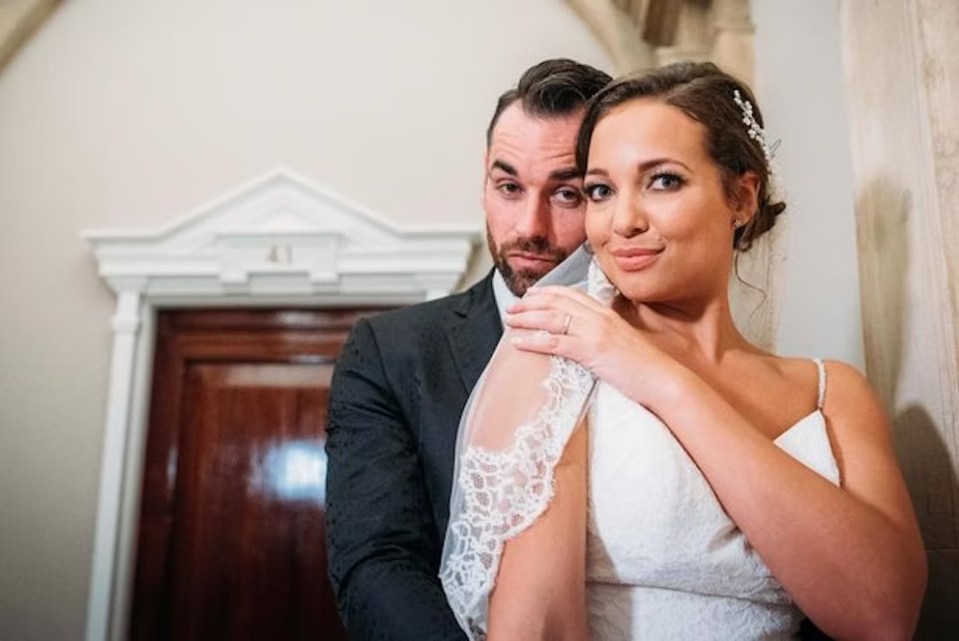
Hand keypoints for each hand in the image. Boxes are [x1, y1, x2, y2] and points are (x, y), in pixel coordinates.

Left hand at [505, 286, 685, 405]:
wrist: (662, 380)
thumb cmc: (644, 367)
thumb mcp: (623, 341)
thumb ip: (606, 333)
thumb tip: (590, 336)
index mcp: (607, 313)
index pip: (571, 294)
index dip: (547, 292)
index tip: (530, 294)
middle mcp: (599, 317)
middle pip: (557, 302)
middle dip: (530, 303)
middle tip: (512, 308)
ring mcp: (595, 332)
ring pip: (552, 318)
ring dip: (526, 318)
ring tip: (509, 321)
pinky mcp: (591, 351)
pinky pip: (555, 342)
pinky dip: (533, 341)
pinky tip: (518, 343)